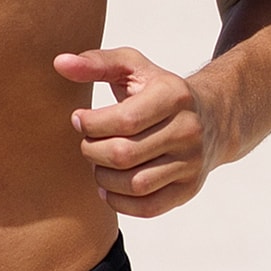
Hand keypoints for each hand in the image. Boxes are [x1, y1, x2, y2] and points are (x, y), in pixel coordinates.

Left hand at [53, 48, 219, 217]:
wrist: (210, 116)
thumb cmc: (159, 89)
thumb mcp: (132, 65)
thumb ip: (96, 62)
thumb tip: (60, 62)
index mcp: (173, 95)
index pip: (125, 120)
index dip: (92, 124)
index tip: (78, 119)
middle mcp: (188, 130)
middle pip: (125, 154)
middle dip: (92, 151)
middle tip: (86, 143)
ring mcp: (191, 163)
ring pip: (135, 184)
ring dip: (103, 178)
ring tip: (97, 163)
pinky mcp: (188, 189)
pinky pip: (149, 207)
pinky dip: (120, 203)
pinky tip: (108, 186)